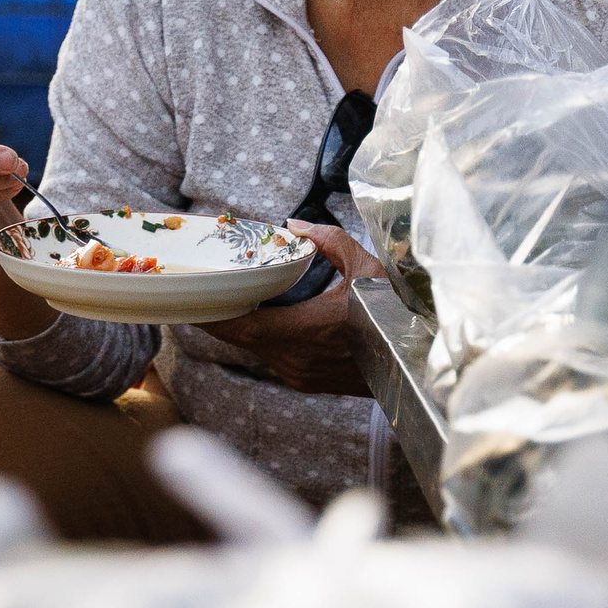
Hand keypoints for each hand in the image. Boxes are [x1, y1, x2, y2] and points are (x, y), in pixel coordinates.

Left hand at [209, 222, 387, 395]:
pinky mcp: (309, 383)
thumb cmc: (394, 315)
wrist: (415, 362)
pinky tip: (266, 321)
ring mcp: (302, 375)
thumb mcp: (367, 270)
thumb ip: (330, 242)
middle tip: (208, 292)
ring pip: (259, 350)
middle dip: (226, 317)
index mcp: (306, 331)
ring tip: (233, 303)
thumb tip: (295, 225)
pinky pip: (275, 358)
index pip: (243, 329)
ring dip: (246, 329)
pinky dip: (266, 340)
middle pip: (245, 339)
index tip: (192, 302)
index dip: (213, 318)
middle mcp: (298, 359)